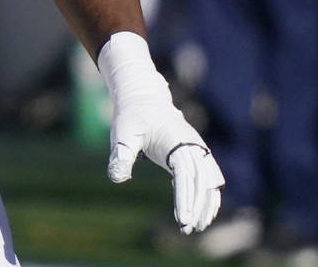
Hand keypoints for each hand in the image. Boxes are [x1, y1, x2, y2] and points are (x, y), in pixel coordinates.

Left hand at [100, 33, 224, 233]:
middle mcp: (193, 145)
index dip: (185, 198)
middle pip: (200, 182)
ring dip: (205, 205)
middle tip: (186, 229)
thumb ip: (121, 154)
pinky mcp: (196, 154)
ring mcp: (198, 149)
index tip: (182, 219)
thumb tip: (117, 179)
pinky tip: (204, 213)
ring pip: (209, 182)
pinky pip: (209, 178)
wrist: (144, 98)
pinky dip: (209, 196)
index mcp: (177, 141)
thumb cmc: (131, 116)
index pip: (185, 175)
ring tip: (196, 227)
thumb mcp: (122, 133)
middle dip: (196, 207)